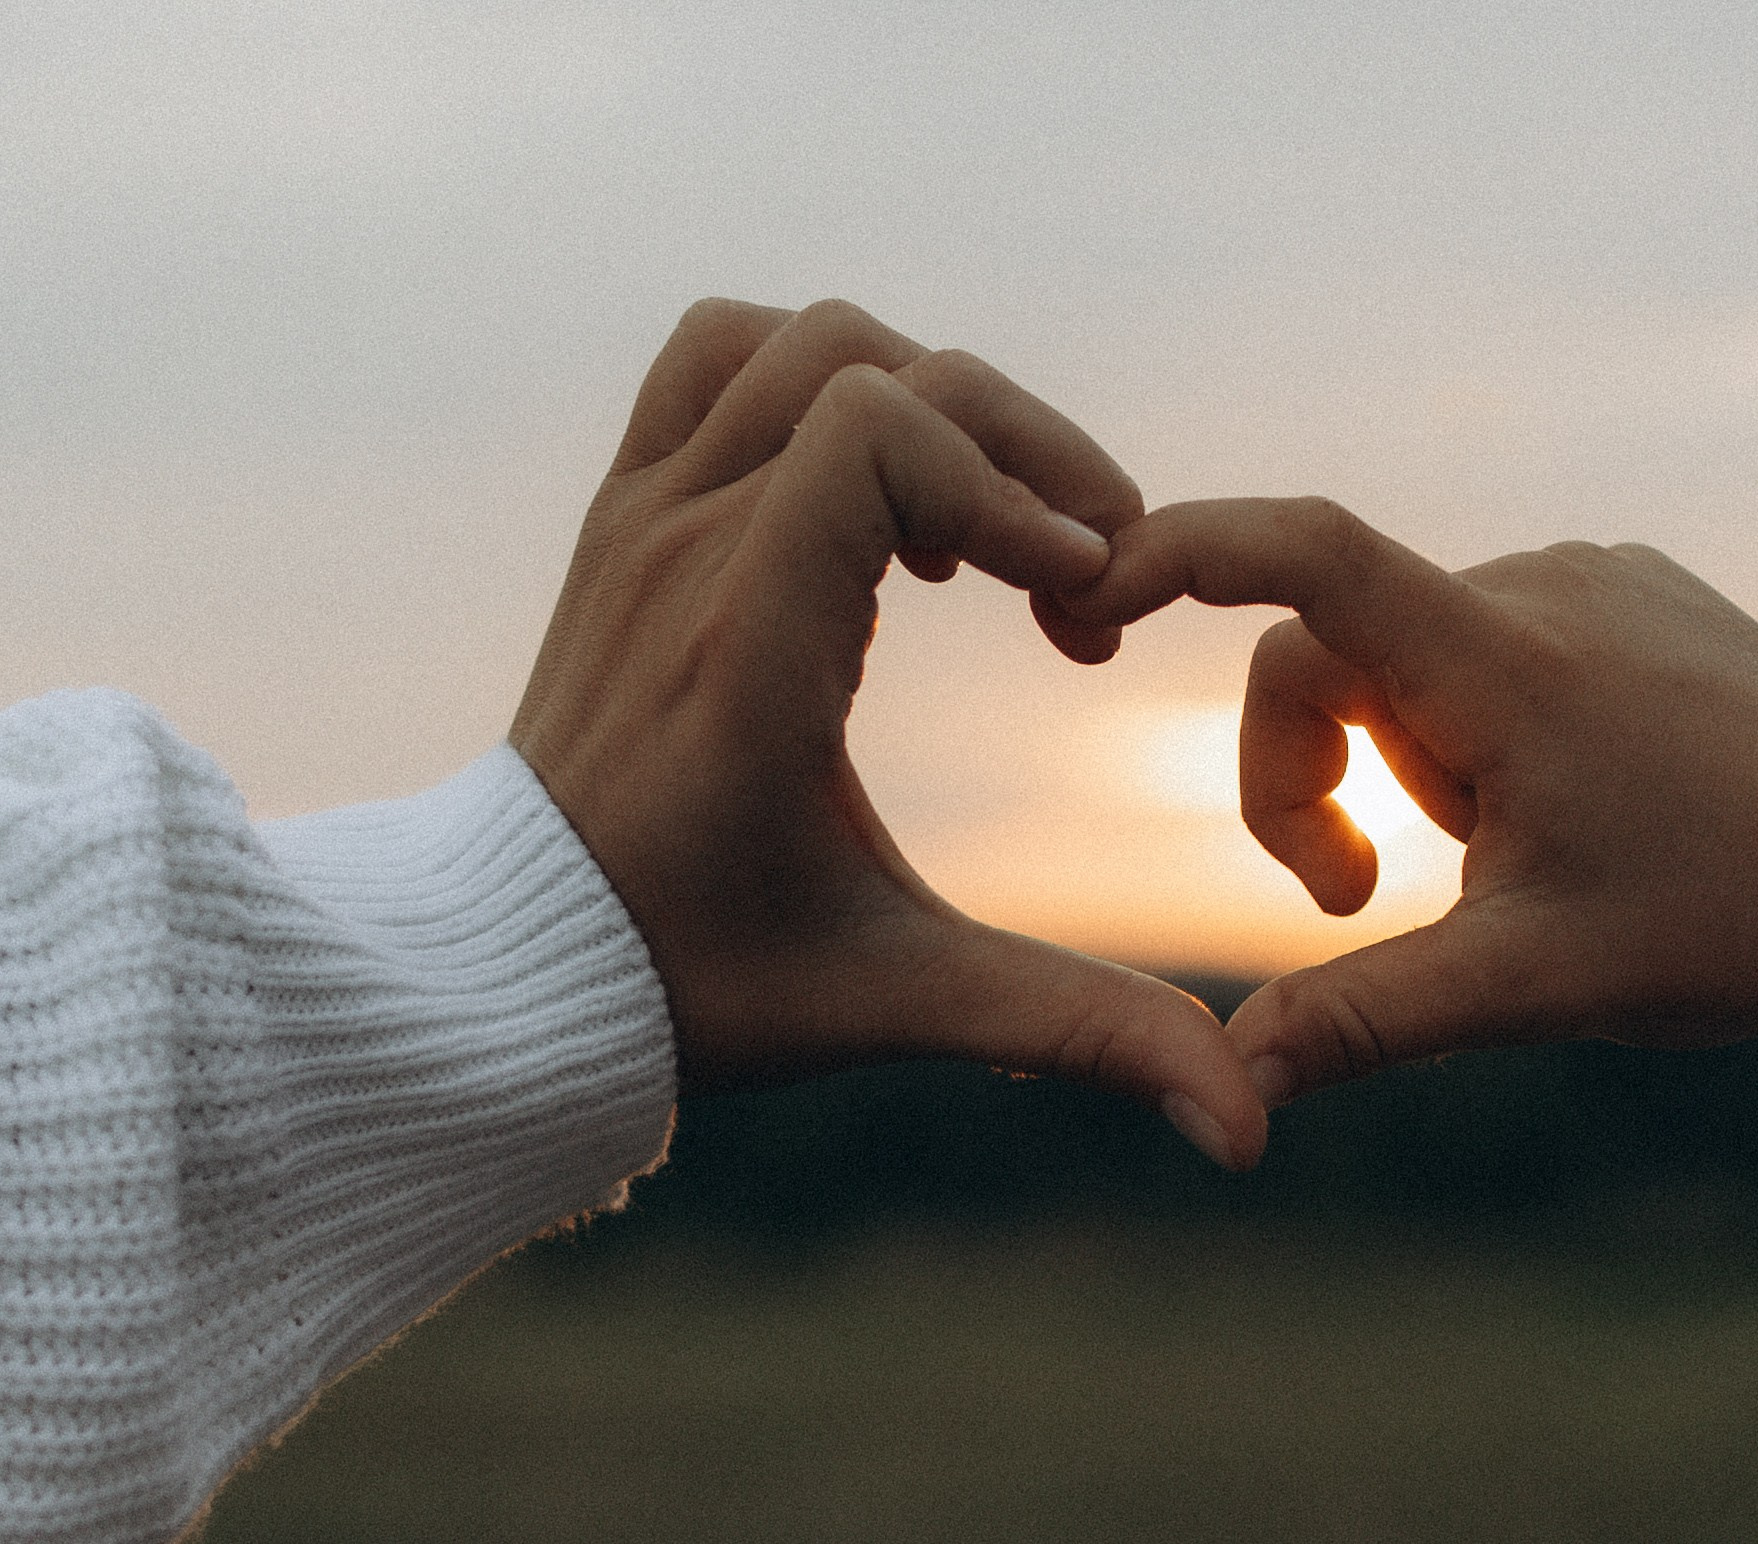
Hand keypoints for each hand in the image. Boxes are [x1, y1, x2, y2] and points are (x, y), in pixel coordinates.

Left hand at [510, 299, 1267, 1169]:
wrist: (510, 961)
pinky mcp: (625, 514)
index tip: (1077, 601)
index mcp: (746, 651)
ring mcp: (642, 519)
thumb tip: (1248, 1129)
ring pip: (796, 341)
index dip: (1010, 491)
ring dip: (923, 402)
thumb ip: (1079, 1036)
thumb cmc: (702, 981)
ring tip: (980, 531)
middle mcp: (683, 554)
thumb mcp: (901, 1003)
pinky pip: (715, 360)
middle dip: (1017, 449)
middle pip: (872, 370)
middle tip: (1083, 573)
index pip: (877, 436)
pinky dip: (815, 383)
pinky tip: (880, 497)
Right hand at [1059, 498, 1757, 1198]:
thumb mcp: (1527, 986)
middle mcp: (1547, 586)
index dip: (1184, 551)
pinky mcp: (1634, 583)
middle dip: (1314, 775)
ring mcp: (1598, 574)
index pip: (1308, 556)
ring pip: (1409, 651)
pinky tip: (1571, 797)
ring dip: (1408, 755)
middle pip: (1333, 652)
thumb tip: (1229, 1085)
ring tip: (1513, 848)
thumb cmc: (1725, 934)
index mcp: (1510, 663)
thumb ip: (1362, 1019)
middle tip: (1362, 896)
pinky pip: (1488, 631)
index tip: (1097, 593)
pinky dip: (1475, 717)